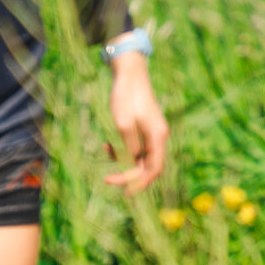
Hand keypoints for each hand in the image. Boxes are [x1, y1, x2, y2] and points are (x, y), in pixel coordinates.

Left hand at [104, 53, 168, 190]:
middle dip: (128, 174)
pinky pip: (135, 147)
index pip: (154, 169)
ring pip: (139, 157)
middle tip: (107, 179)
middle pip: (147, 166)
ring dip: (123, 160)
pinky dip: (122, 149)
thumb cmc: (126, 97)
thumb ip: (128, 148)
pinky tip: (108, 145)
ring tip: (106, 151)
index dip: (140, 183)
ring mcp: (151, 132)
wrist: (129, 73)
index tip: (124, 191)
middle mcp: (158, 136)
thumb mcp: (123, 125)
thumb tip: (131, 163)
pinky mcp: (144, 127)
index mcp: (158, 136)